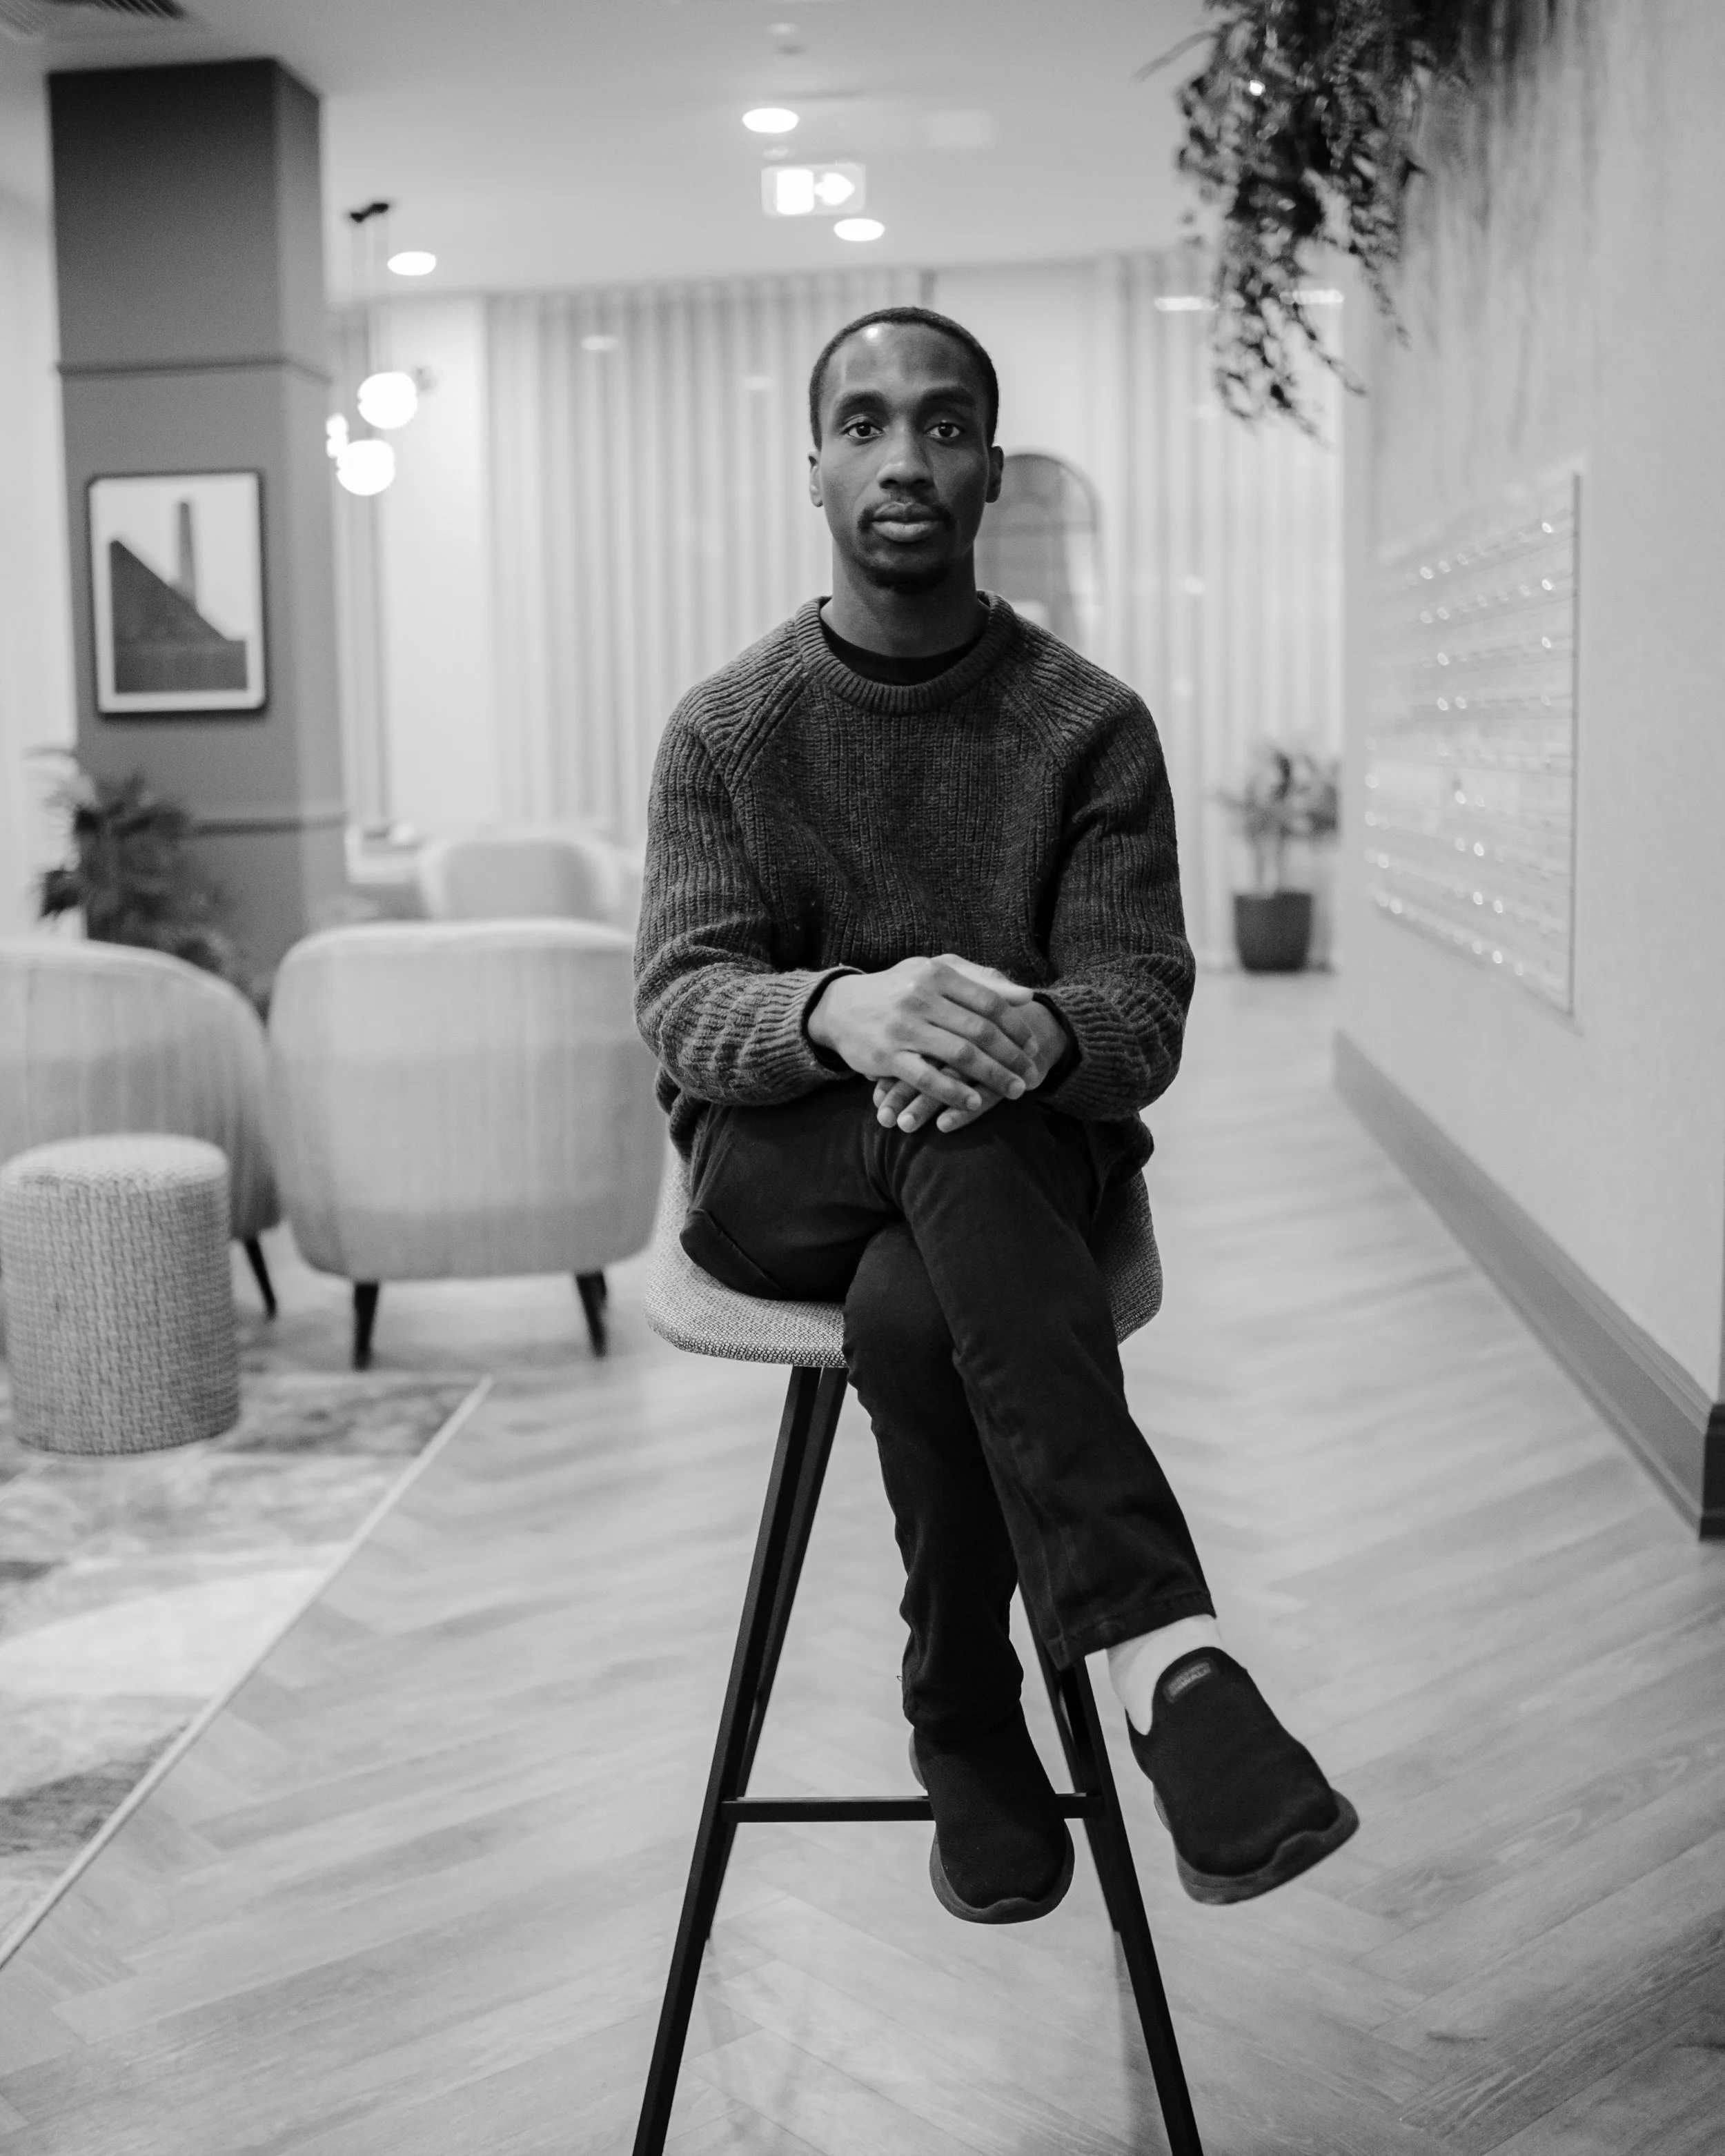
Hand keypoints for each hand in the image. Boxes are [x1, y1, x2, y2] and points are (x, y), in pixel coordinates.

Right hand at [871, 974, 1070, 1133]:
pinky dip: (955, 1092)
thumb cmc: (898, 989)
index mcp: (936, 974)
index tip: (1033, 1046)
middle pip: (980, 1030)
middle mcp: (920, 998)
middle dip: (1012, 1056)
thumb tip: (1027, 995)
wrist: (838, 1007)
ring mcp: (902, 1028)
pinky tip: (973, 1102)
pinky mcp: (886, 1056)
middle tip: (1030, 1074)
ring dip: (993, 1076)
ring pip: (960, 1055)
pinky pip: (928, 1078)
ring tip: (1013, 1091)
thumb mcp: (934, 973)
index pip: (989, 1001)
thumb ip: (980, 981)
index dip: (1017, 1027)